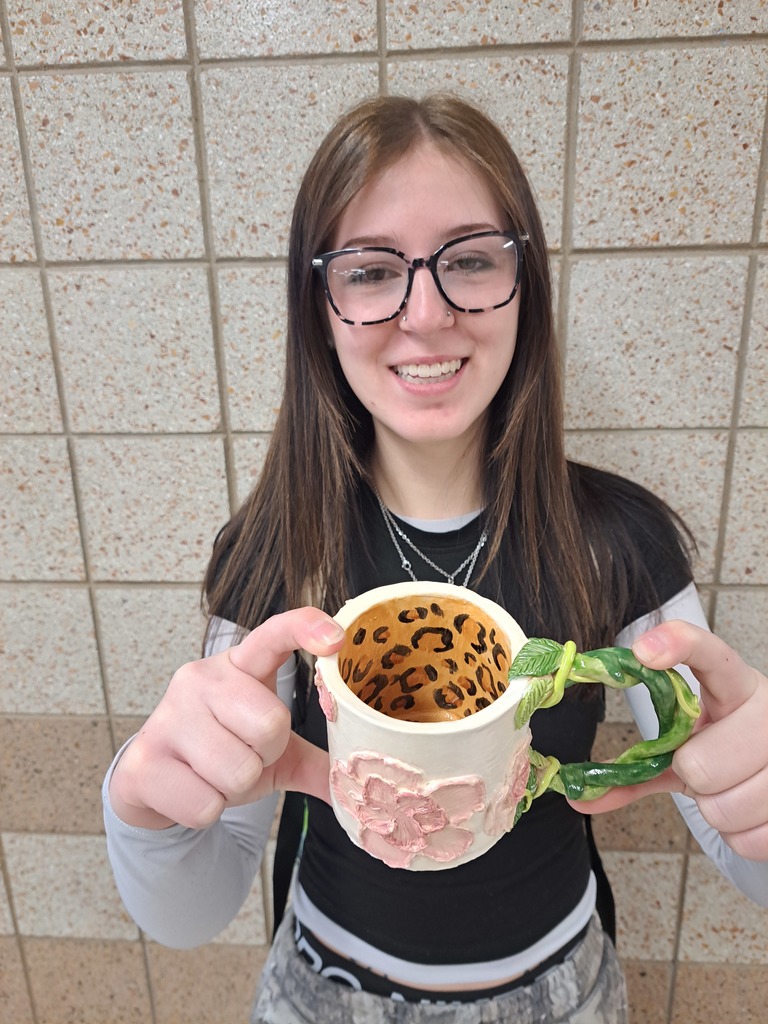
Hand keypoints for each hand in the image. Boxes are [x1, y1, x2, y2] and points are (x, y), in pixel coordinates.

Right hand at [108, 608, 344, 830]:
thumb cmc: (220, 751)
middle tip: (246, 754)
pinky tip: (192, 791)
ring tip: (217, 774)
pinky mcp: (143, 763)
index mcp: (238, 666)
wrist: (151, 781)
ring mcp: (167, 717)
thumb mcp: (272, 750)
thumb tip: (358, 788)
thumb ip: (315, 761)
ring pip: (239, 771)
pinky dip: (208, 810)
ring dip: (237, 787)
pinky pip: (205, 804)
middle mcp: (200, 679)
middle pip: (271, 725)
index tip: (336, 639)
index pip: (273, 634)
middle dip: (266, 755)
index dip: (305, 629)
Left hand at [572, 620, 767, 860]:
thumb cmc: (723, 749)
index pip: (711, 654)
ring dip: (716, 808)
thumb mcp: (681, 748)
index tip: (641, 652)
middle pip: (701, 761)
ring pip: (723, 807)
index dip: (678, 647)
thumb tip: (576, 796)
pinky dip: (739, 834)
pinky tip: (750, 810)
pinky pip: (747, 838)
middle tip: (699, 764)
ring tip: (729, 787)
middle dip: (690, 773)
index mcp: (736, 685)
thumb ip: (633, 767)